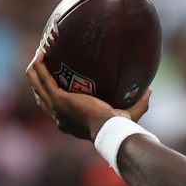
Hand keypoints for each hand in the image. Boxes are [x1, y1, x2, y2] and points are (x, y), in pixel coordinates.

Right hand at [25, 49, 150, 139]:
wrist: (111, 130)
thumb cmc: (120, 127)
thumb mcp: (129, 114)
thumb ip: (139, 103)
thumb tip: (149, 90)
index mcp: (70, 122)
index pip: (55, 109)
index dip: (52, 94)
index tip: (56, 81)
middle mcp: (59, 117)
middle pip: (41, 96)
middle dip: (39, 80)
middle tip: (43, 63)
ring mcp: (56, 108)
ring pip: (38, 86)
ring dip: (35, 70)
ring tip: (39, 55)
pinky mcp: (58, 99)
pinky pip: (43, 80)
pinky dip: (39, 68)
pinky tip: (40, 55)